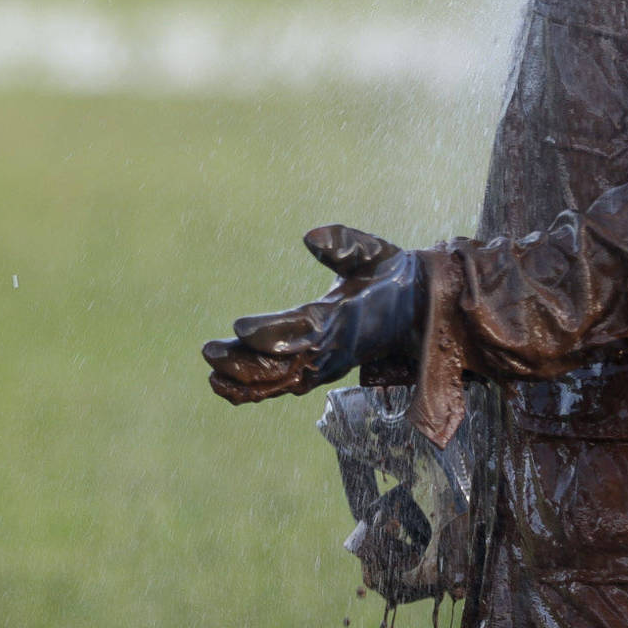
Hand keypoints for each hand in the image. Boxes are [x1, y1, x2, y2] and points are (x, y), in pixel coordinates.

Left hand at [203, 226, 423, 405]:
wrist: (418, 312)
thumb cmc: (390, 276)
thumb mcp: (375, 251)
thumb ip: (346, 244)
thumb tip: (311, 236)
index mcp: (346, 317)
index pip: (305, 328)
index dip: (272, 331)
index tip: (238, 327)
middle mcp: (335, 348)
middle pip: (286, 363)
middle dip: (246, 361)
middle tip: (208, 352)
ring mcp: (328, 365)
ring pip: (283, 380)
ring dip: (246, 381)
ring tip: (211, 376)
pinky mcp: (321, 372)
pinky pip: (286, 386)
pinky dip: (256, 391)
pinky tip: (224, 389)